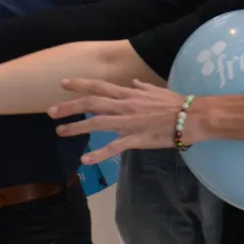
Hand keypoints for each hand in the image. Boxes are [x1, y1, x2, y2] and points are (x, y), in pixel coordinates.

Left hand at [48, 79, 184, 161]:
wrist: (193, 118)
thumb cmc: (177, 104)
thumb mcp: (156, 91)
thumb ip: (141, 87)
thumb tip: (133, 82)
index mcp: (129, 94)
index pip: (100, 86)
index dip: (80, 84)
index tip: (62, 83)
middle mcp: (125, 106)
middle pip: (92, 103)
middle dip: (70, 106)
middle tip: (50, 111)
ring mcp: (129, 123)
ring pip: (97, 124)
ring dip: (77, 127)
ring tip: (60, 132)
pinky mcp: (136, 139)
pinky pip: (114, 148)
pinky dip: (99, 154)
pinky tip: (84, 160)